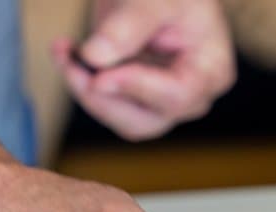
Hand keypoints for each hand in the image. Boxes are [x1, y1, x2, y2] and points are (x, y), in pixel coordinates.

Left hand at [51, 0, 235, 140]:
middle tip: (70, 62)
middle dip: (104, 98)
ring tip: (65, 51)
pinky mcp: (138, 99)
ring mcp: (164, 101)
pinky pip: (108, 106)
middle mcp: (191, 96)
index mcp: (210, 70)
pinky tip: (67, 53)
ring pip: (124, 121)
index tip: (99, 75)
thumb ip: (128, 25)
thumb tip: (94, 57)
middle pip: (148, 121)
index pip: (177, 96)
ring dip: (87, 92)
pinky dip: (82, 84)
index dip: (136, 88)